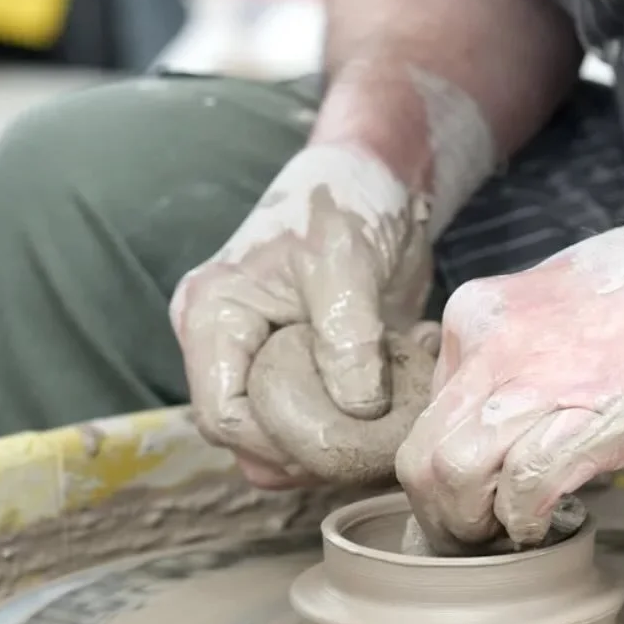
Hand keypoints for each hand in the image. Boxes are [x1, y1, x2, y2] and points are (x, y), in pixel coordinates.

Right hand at [171, 144, 431, 485]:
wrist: (380, 177)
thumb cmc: (345, 201)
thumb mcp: (344, 262)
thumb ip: (347, 338)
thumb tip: (358, 410)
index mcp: (213, 319)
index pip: (222, 416)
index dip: (275, 439)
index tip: (341, 436)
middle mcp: (233, 349)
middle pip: (252, 437)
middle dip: (314, 447)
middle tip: (379, 430)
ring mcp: (272, 361)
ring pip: (290, 437)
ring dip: (348, 435)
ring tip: (400, 396)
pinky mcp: (315, 368)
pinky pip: (328, 417)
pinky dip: (369, 416)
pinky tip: (410, 373)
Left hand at [395, 205, 623, 549]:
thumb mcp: (560, 291)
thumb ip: (520, 343)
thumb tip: (507, 401)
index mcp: (479, 312)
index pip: (430, 410)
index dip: (451, 456)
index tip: (478, 482)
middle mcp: (488, 346)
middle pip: (421, 455)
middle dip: (443, 507)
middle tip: (477, 528)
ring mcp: (529, 385)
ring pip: (450, 478)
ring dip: (473, 522)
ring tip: (508, 529)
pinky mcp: (576, 424)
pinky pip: (519, 493)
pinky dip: (527, 521)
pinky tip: (548, 519)